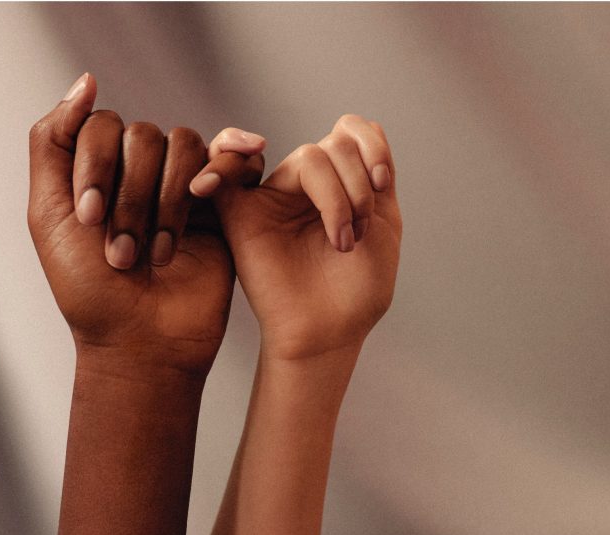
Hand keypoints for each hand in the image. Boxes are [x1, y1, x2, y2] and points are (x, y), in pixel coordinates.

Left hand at [28, 73, 264, 374]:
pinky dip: (222, 168)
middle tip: (122, 253)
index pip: (102, 126)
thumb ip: (52, 141)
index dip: (96, 167)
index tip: (89, 220)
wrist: (141, 342)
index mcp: (98, 170)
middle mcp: (140, 171)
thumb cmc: (89, 289)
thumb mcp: (47, 214)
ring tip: (157, 254)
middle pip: (144, 136)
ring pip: (184, 145)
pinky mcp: (223, 204)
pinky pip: (231, 158)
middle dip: (131, 197)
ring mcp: (183, 185)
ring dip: (167, 203)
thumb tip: (86, 81)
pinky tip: (208, 194)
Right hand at [195, 114, 401, 361]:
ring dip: (338, 197)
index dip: (372, 147)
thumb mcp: (383, 223)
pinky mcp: (241, 215)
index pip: (353, 131)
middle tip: (359, 233)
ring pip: (309, 157)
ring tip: (342, 241)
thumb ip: (374, 173)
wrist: (329, 333)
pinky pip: (226, 173)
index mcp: (342, 182)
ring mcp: (274, 197)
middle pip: (335, 144)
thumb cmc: (358, 290)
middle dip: (358, 185)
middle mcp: (308, 185)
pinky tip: (238, 166)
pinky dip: (226, 160)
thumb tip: (353, 126)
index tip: (382, 185)